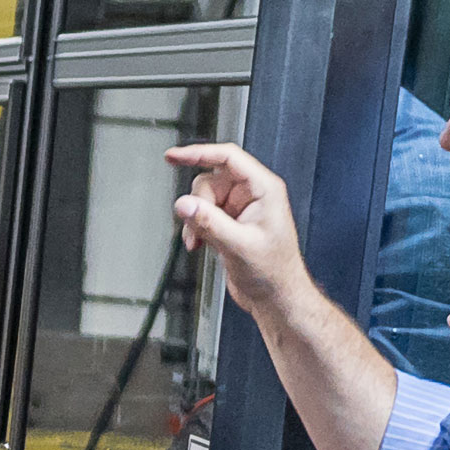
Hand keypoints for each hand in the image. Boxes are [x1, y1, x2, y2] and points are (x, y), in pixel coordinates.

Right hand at [164, 141, 306, 312]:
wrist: (275, 296)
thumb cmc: (273, 272)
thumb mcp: (238, 245)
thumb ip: (209, 222)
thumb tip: (185, 204)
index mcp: (264, 189)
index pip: (228, 158)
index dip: (199, 154)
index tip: (175, 156)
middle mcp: (252, 195)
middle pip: (210, 181)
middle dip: (198, 205)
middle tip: (198, 228)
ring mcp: (239, 209)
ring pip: (202, 199)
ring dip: (195, 220)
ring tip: (199, 241)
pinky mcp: (229, 222)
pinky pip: (202, 215)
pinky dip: (196, 229)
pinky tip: (200, 244)